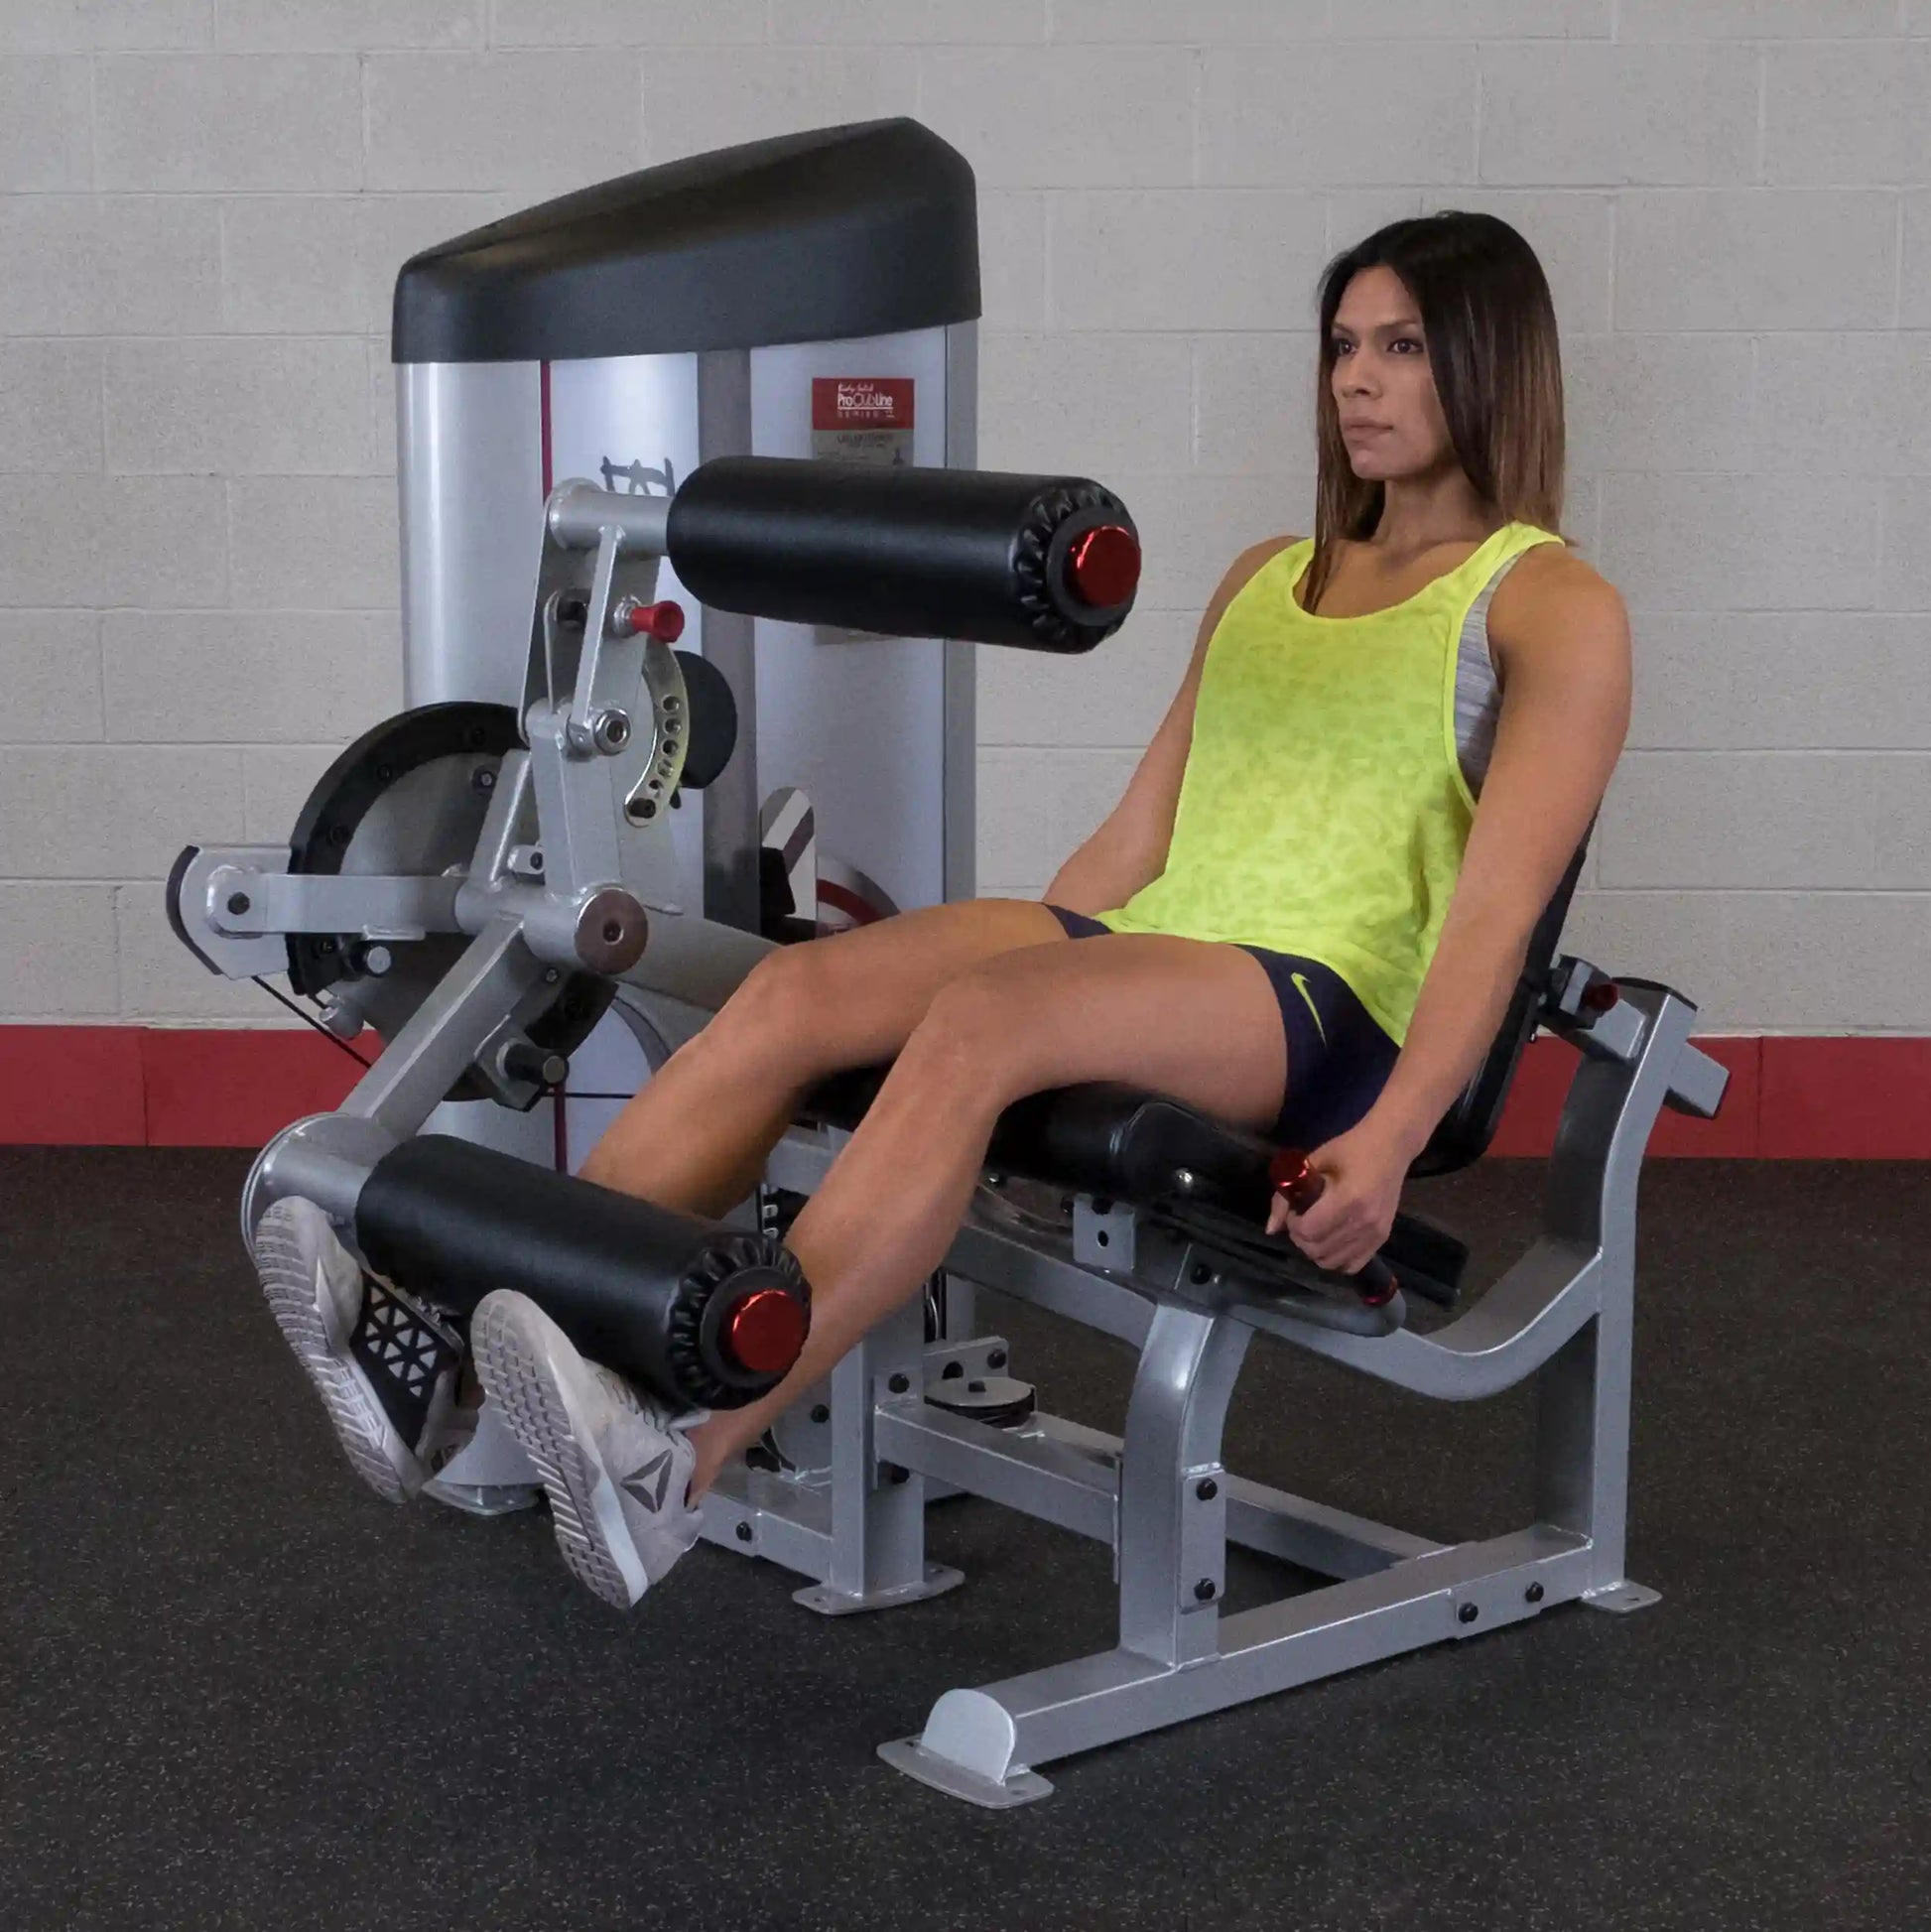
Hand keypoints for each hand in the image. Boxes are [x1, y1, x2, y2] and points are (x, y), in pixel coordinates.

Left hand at [1264, 1119, 1409, 1275]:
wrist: (1391, 1146)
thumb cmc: (1350, 1148)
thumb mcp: (1313, 1163)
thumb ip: (1285, 1196)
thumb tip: (1271, 1229)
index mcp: (1348, 1199)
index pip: (1309, 1231)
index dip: (1293, 1224)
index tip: (1295, 1210)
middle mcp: (1364, 1222)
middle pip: (1317, 1250)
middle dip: (1300, 1237)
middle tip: (1302, 1219)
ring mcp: (1376, 1233)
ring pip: (1332, 1262)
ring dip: (1315, 1249)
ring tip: (1316, 1229)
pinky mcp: (1383, 1238)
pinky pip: (1352, 1265)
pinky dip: (1336, 1258)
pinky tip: (1332, 1240)